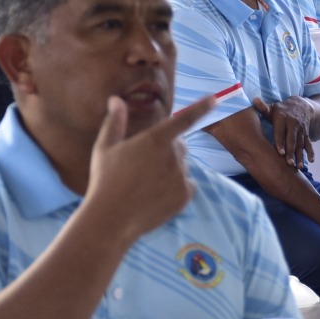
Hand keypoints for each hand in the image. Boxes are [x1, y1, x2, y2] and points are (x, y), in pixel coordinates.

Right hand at [86, 94, 214, 241]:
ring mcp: (181, 177)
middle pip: (179, 146)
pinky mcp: (184, 196)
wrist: (112, 218)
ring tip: (147, 183)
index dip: (201, 108)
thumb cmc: (105, 180)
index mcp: (155, 139)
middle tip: (145, 163)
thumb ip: (114, 121)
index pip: (184, 120)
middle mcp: (173, 156)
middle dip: (168, 149)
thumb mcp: (105, 147)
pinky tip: (157, 194)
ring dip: (171, 169)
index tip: (214, 99)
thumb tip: (115, 99)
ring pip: (182, 166)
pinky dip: (177, 187)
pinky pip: (187, 185)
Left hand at [253, 95, 315, 167]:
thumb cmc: (281, 110)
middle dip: (291, 152)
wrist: (301, 105)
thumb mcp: (273, 107)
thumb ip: (263, 107)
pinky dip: (311, 152)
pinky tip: (311, 161)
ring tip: (298, 167)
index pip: (281, 132)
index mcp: (283, 119)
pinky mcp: (306, 134)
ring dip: (300, 155)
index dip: (280, 142)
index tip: (279, 152)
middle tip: (289, 163)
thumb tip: (254, 100)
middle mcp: (293, 125)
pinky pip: (309, 144)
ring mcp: (301, 130)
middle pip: (292, 140)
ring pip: (300, 144)